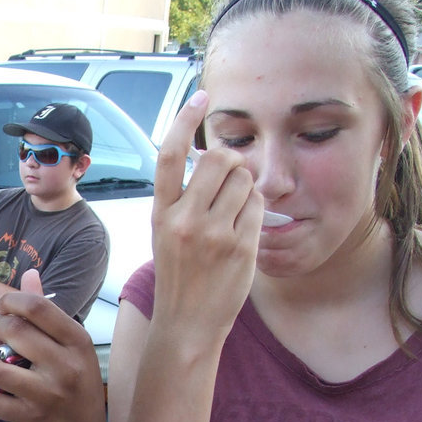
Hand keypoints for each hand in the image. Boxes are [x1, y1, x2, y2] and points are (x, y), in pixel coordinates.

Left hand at [0, 270, 105, 421]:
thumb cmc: (75, 381)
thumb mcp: (72, 344)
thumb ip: (48, 312)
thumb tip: (30, 273)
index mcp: (77, 342)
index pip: (38, 308)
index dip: (11, 300)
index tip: (3, 306)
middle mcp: (65, 366)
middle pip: (14, 332)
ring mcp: (46, 394)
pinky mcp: (29, 416)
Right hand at [152, 90, 261, 347]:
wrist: (187, 325)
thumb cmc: (181, 278)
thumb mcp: (168, 235)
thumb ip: (184, 198)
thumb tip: (214, 158)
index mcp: (161, 214)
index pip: (170, 155)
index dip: (185, 120)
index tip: (201, 96)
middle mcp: (184, 220)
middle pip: (220, 160)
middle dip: (234, 164)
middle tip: (232, 184)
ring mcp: (213, 233)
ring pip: (246, 180)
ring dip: (248, 189)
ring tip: (236, 216)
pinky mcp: (240, 246)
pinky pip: (260, 206)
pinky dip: (258, 212)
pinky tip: (245, 233)